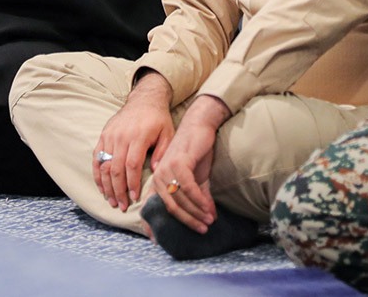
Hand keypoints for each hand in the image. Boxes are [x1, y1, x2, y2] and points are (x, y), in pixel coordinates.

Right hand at [95, 71, 175, 209]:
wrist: (144, 99)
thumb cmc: (158, 119)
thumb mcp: (168, 133)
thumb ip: (163, 152)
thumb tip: (155, 172)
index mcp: (138, 136)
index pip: (132, 165)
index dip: (132, 183)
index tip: (134, 198)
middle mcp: (121, 136)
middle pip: (116, 168)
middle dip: (118, 190)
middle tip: (122, 206)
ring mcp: (110, 135)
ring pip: (104, 165)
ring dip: (106, 186)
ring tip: (112, 201)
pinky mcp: (103, 135)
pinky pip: (97, 157)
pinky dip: (97, 174)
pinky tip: (102, 187)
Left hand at [148, 94, 229, 233]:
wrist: (200, 126)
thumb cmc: (196, 152)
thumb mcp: (197, 179)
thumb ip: (199, 198)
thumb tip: (209, 217)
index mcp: (158, 181)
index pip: (158, 208)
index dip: (164, 224)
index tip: (167, 240)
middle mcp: (158, 177)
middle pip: (172, 207)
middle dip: (188, 221)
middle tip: (203, 230)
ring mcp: (166, 170)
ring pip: (180, 199)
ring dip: (197, 212)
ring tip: (209, 220)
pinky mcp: (178, 163)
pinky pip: (188, 188)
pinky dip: (199, 200)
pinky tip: (208, 208)